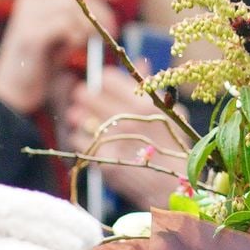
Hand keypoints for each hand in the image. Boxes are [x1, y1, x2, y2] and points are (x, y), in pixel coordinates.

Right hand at [0, 0, 117, 114]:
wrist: (12, 91)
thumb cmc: (40, 64)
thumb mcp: (61, 35)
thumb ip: (76, 18)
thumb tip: (103, 5)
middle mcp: (30, 1)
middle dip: (99, 8)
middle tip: (113, 27)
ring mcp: (28, 17)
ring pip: (72, 8)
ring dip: (89, 27)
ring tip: (88, 44)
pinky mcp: (31, 36)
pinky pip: (65, 26)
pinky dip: (76, 37)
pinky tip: (73, 48)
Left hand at [64, 78, 187, 206]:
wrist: (170, 187)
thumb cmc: (173, 149)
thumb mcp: (171, 114)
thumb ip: (154, 87)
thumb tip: (141, 62)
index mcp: (145, 104)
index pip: (107, 78)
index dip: (103, 80)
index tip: (103, 86)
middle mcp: (127, 119)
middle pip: (87, 95)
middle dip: (83, 96)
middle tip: (83, 99)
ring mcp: (112, 140)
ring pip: (78, 116)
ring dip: (78, 116)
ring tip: (81, 117)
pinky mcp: (101, 159)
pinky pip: (76, 139)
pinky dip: (78, 137)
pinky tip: (86, 138)